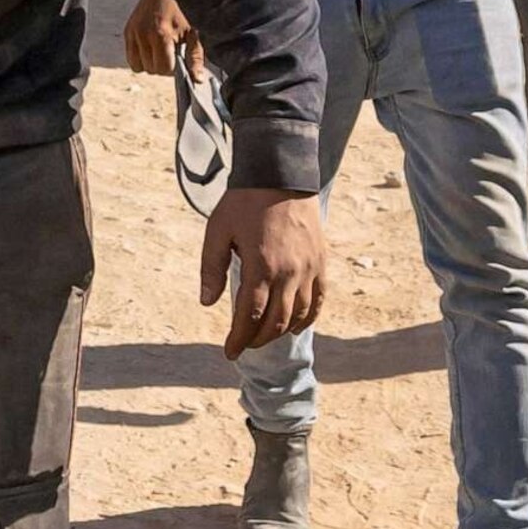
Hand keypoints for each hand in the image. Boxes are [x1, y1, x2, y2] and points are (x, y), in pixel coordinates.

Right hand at [122, 0, 199, 78]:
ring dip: (150, 63)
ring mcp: (133, 33)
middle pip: (150, 69)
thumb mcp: (194, 32)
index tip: (178, 59)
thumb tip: (197, 80)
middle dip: (161, 66)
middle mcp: (144, 35)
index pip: (163, 69)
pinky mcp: (127, 32)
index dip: (172, 69)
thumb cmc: (183, 10)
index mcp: (161, 35)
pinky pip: (131, 57)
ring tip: (160, 50)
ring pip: (138, 66)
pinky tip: (151, 47)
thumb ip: (195, 57)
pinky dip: (140, 57)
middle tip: (170, 53)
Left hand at [202, 186, 323, 359]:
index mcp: (261, 266)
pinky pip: (318, 300)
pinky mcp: (321, 262)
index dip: (239, 338)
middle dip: (256, 339)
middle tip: (242, 345)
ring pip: (298, 315)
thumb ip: (211, 269)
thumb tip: (206, 303)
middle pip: (275, 322)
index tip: (229, 352)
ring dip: (279, 332)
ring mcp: (309, 268)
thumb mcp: (217, 232)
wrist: (281, 176)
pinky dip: (308, 318)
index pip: (250, 316)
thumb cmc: (243, 203)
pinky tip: (294, 326)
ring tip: (262, 337)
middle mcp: (289, 272)